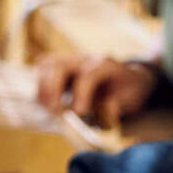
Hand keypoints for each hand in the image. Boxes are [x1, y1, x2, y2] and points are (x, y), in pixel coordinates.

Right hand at [35, 53, 160, 126]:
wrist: (129, 78)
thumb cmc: (129, 90)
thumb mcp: (131, 99)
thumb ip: (118, 105)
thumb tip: (107, 111)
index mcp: (105, 65)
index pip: (88, 75)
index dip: (81, 94)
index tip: (78, 112)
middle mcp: (85, 59)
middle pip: (60, 66)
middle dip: (53, 89)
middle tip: (55, 112)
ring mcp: (71, 61)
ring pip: (48, 66)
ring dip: (43, 88)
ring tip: (48, 109)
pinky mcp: (62, 67)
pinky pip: (44, 70)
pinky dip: (41, 87)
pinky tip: (46, 104)